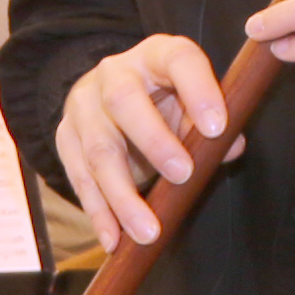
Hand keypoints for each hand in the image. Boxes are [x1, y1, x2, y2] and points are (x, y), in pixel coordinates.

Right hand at [54, 34, 227, 246]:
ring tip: (148, 232)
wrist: (107, 93)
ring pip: (99, 150)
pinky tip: (115, 239)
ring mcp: (84, 106)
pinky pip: (80, 179)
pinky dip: (99, 213)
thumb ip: (212, 123)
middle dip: (154, 141)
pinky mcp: (65, 138)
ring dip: (123, 196)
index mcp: (156, 55)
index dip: (199, 90)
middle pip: (124, 102)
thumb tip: (229, 147)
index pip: (178, 60)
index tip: (217, 128)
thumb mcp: (190, 101)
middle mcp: (115, 74)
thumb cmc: (163, 100)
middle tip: (182, 175)